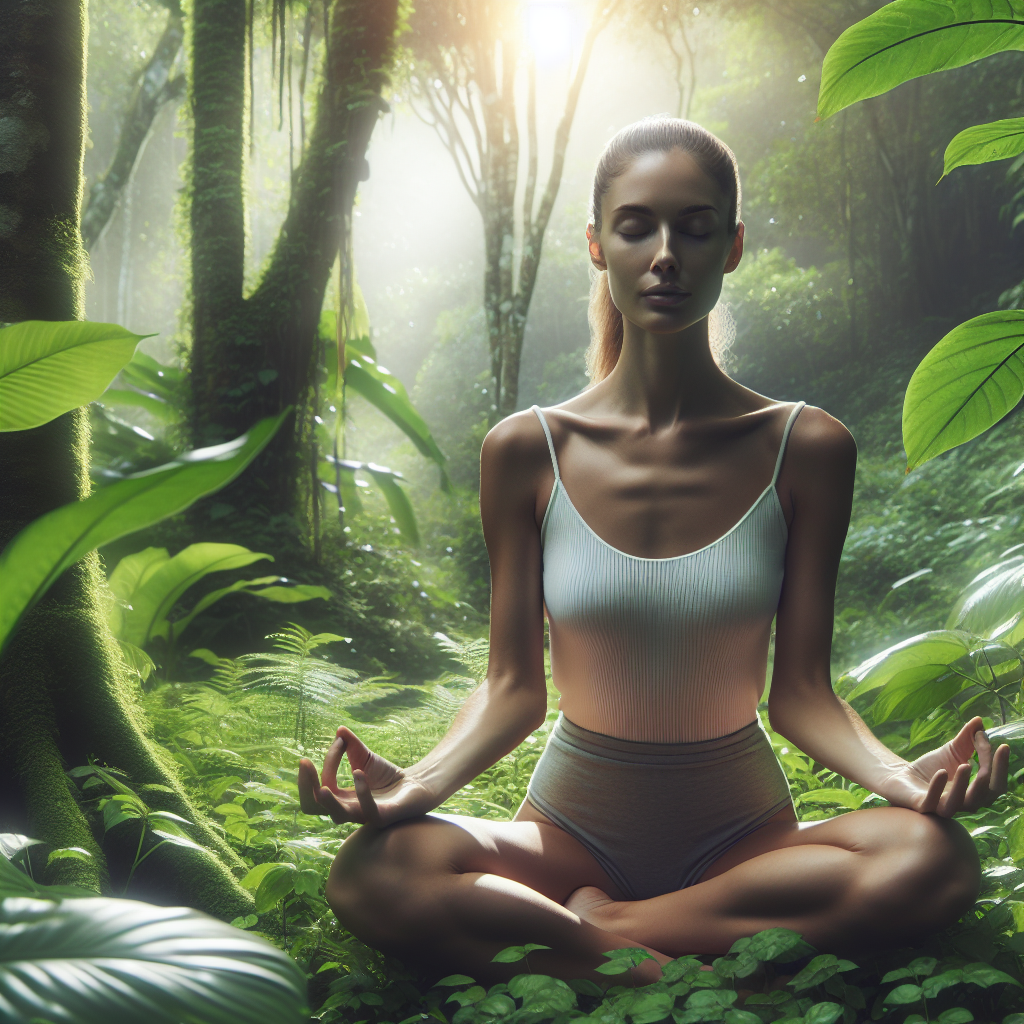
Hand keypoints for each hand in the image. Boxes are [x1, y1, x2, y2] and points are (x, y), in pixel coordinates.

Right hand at [297, 726, 433, 827]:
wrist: (417, 784)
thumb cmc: (388, 775)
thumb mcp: (365, 757)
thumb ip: (351, 746)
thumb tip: (339, 730)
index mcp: (339, 798)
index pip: (319, 785)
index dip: (326, 762)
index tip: (339, 741)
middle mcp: (347, 810)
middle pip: (313, 807)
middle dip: (305, 786)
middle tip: (304, 763)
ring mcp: (363, 816)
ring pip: (337, 816)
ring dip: (328, 800)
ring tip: (322, 785)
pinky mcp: (383, 816)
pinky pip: (368, 810)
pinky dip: (361, 791)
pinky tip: (358, 772)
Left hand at [882, 717, 1009, 816]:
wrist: (900, 776)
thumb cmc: (931, 767)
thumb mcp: (952, 751)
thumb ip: (967, 738)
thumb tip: (980, 720)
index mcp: (974, 793)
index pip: (995, 784)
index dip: (1001, 767)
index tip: (1003, 746)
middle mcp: (963, 803)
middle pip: (985, 795)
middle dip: (991, 773)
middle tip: (990, 749)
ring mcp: (942, 806)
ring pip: (960, 803)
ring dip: (964, 783)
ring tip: (966, 764)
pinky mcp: (922, 806)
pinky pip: (932, 802)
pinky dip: (937, 787)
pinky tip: (942, 771)